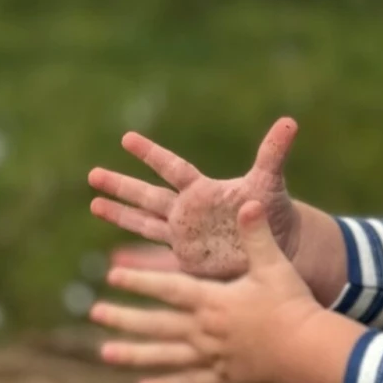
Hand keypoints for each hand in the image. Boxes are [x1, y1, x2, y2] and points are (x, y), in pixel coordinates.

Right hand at [87, 117, 300, 279]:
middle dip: (121, 185)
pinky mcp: (186, 259)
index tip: (126, 138)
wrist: (278, 246)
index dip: (150, 154)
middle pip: (147, 195)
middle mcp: (187, 210)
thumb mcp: (269, 182)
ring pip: (144, 222)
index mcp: (202, 190)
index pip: (172, 168)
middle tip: (92, 174)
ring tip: (94, 204)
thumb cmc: (273, 211)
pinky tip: (114, 261)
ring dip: (120, 215)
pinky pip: (155, 258)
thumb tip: (290, 121)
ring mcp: (184, 235)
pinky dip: (136, 260)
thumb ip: (273, 152)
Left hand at [90, 202, 316, 382]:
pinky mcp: (224, 378)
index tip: (111, 276)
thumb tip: (247, 202)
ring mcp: (212, 357)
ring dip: (133, 354)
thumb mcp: (274, 265)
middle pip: (157, 323)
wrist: (309, 351)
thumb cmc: (293, 304)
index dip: (139, 281)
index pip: (168, 288)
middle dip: (124, 317)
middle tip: (95, 312)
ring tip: (104, 354)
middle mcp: (205, 331)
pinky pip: (189, 382)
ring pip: (165, 356)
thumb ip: (257, 235)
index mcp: (213, 301)